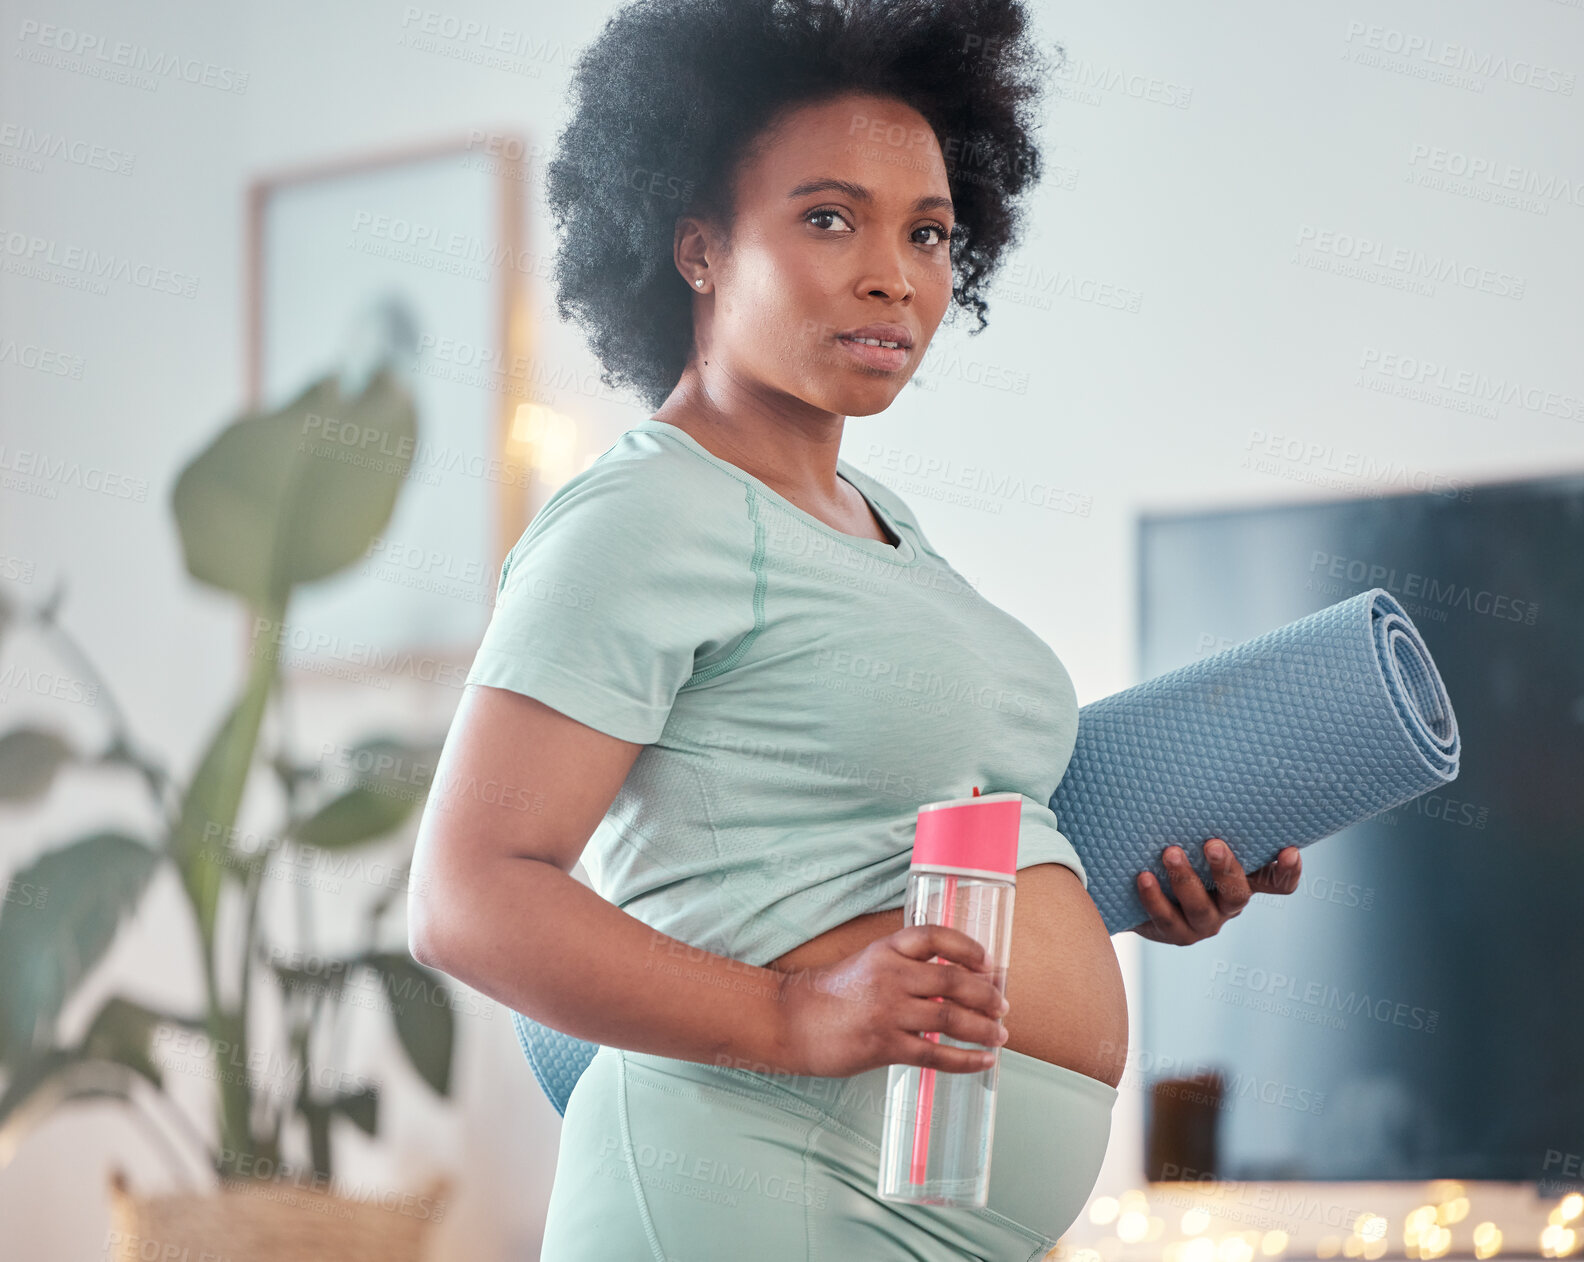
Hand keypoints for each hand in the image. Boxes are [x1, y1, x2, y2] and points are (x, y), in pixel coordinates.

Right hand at [772, 924, 1009, 1078]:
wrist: (791, 1023)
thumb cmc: (830, 996)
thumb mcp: (866, 965)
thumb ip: (903, 969)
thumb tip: (953, 983)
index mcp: (885, 950)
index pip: (935, 937)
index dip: (967, 947)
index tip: (988, 962)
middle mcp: (889, 975)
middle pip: (953, 980)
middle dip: (986, 994)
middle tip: (1003, 1005)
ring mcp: (887, 1011)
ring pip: (951, 1017)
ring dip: (983, 1027)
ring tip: (1000, 1034)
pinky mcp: (884, 1045)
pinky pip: (936, 1053)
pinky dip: (966, 1059)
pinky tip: (982, 1061)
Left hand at [1130, 838, 1301, 944]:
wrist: (1137, 889)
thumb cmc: (1176, 850)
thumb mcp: (1195, 837)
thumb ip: (1207, 821)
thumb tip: (1204, 773)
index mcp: (1242, 880)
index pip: (1277, 882)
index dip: (1287, 872)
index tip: (1289, 850)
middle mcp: (1227, 904)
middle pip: (1237, 894)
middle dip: (1226, 869)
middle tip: (1213, 844)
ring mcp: (1203, 922)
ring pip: (1200, 908)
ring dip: (1185, 879)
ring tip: (1170, 852)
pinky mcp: (1174, 931)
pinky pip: (1166, 918)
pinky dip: (1154, 898)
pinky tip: (1144, 877)